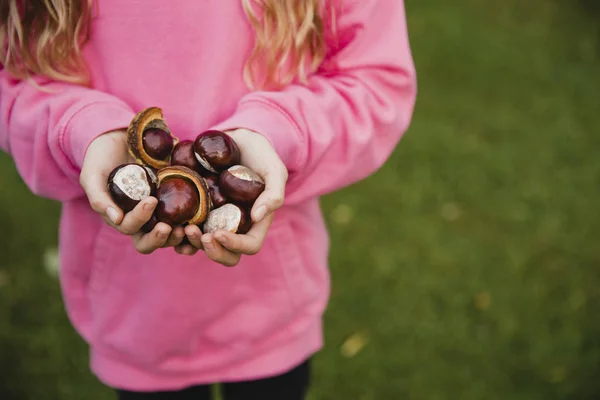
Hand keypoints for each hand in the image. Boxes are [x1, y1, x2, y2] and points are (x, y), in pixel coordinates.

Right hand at [79, 130, 185, 253]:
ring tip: (188, 228)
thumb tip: (116, 219)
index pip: (131, 227)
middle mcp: (140, 219)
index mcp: (120, 217)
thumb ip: (99, 197)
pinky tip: (201, 222)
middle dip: (161, 238)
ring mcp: (158, 212)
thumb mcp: (92, 175)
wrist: (119, 139)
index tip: (151, 199)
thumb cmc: (101, 158)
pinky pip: (185, 219)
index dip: (140, 219)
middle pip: (150, 241)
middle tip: (171, 228)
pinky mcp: (174, 201)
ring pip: (169, 235)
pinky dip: (193, 226)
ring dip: (178, 237)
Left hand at [174, 128, 287, 265]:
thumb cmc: (261, 156)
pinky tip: (169, 226)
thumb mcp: (274, 171)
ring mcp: (215, 221)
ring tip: (183, 228)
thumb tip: (256, 217)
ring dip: (192, 244)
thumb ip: (273, 194)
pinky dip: (177, 234)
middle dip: (211, 250)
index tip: (219, 233)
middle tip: (198, 233)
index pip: (249, 246)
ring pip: (204, 246)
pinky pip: (186, 231)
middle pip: (226, 255)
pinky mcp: (197, 211)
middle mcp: (235, 227)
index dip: (235, 245)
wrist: (239, 141)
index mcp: (256, 224)